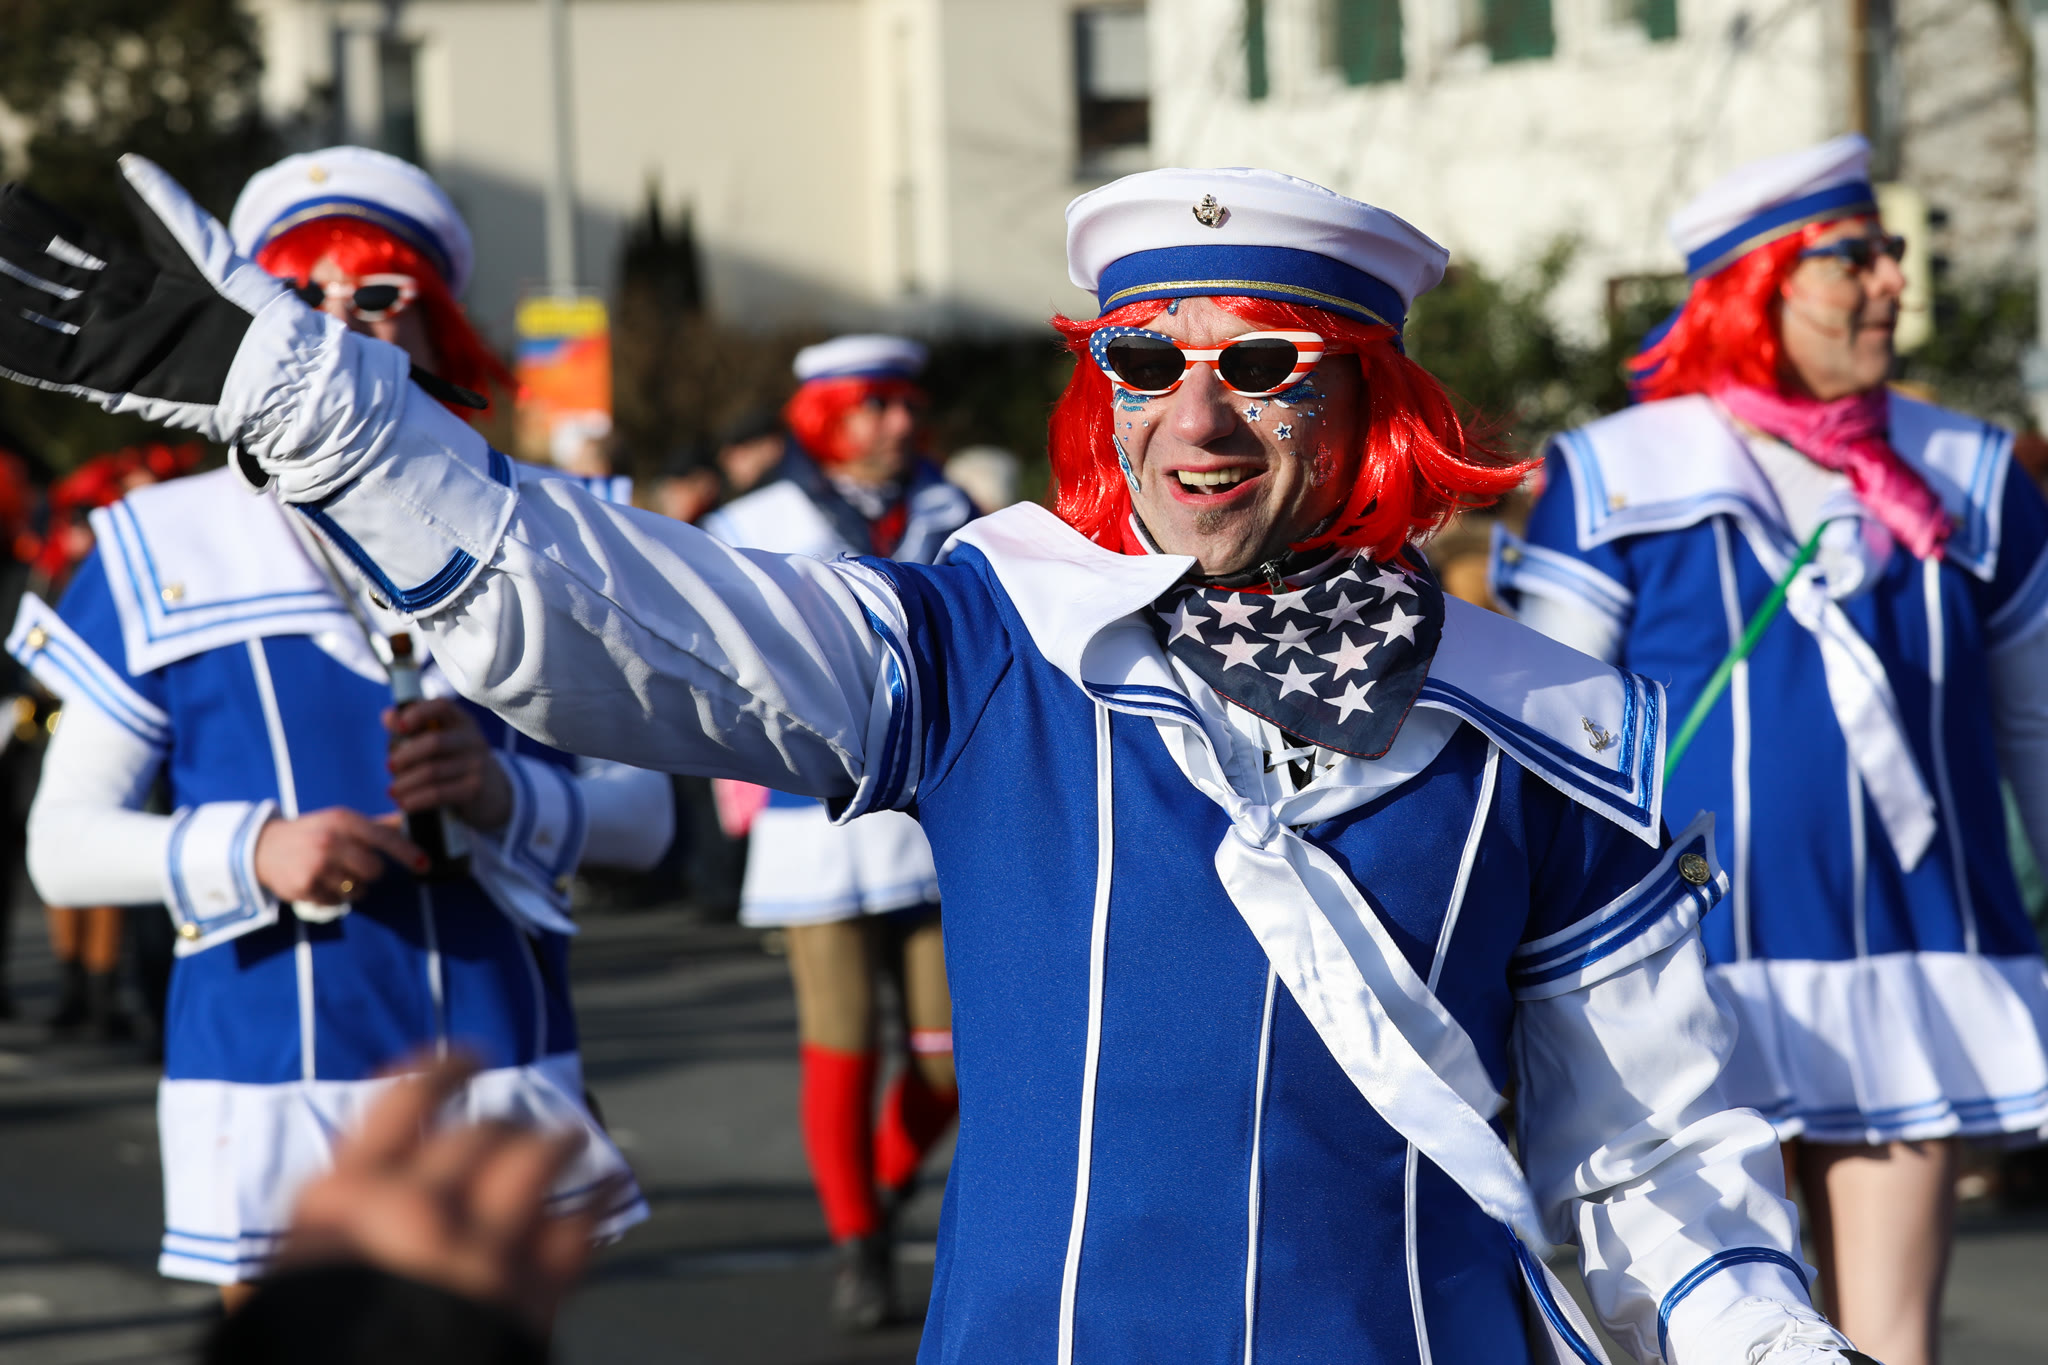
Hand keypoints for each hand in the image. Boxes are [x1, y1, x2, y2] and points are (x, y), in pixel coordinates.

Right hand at [0, 158, 291, 439]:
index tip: (6, 196)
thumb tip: (126, 162)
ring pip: (37, 316)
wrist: (275, 369)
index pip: (70, 244)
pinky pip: (49, 362)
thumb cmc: (251, 310)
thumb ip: (165, 210)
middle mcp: (115, 310)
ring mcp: (110, 344)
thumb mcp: (205, 252)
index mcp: (135, 277)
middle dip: (7, 259)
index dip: (35, 223)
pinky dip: (15, 345)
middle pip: (44, 278)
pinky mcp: (111, 379)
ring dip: (5, 297)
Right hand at [254, 808, 426, 903]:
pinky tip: (318, 883)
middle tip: (354, 866)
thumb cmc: (314, 832)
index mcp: (343, 820)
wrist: (262, 847)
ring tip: (334, 874)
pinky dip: (333, 897)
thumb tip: (411, 820)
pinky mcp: (304, 887)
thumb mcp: (341, 821)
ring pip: (357, 890)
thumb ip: (377, 825)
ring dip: (352, 887)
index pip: (384, 837)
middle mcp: (330, 841)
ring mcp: (316, 865)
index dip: (407, 852)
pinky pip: (337, 902)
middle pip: (375, 870)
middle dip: (370, 873)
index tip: (424, 864)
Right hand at [277, 1054, 603, 1335]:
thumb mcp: (286, 1294)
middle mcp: (413, 1211)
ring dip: (559, 1144)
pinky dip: (597, 1205)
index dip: (443, 1070)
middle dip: (502, 1124)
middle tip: (517, 1123)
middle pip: (478, 1132)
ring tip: (570, 1140)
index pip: (403, 1102)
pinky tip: (607, 1197)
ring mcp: (478, 1248)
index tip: (465, 1058)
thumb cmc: (321, 1350)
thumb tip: (347, 1207)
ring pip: (538, 1160)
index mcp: (341, 1204)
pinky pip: (580, 1226)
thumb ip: (323, 1239)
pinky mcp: (529, 1291)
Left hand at [386, 699, 512, 832]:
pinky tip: (404, 803)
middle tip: (389, 767)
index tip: (399, 727)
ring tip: (392, 791)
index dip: (418, 713)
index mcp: (461, 721)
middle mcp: (472, 739)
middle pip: (434, 743)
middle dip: (405, 756)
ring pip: (432, 772)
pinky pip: (438, 793)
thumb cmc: (454, 760)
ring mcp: (476, 764)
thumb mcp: (438, 739)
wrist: (491, 791)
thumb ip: (412, 727)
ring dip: (406, 783)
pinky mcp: (474, 789)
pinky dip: (416, 800)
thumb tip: (388, 716)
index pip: (442, 706)